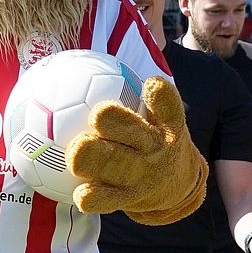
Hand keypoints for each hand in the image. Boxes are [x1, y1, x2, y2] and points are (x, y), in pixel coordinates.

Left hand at [66, 78, 205, 223]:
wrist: (175, 185)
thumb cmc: (151, 136)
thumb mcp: (157, 114)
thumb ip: (135, 89)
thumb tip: (94, 53)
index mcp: (166, 125)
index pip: (168, 107)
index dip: (162, 97)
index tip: (151, 85)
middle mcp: (155, 147)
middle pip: (135, 133)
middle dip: (117, 124)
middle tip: (97, 114)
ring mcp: (143, 174)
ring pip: (117, 165)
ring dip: (97, 159)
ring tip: (76, 152)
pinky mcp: (130, 197)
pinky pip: (109, 199)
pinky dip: (95, 198)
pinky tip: (79, 196)